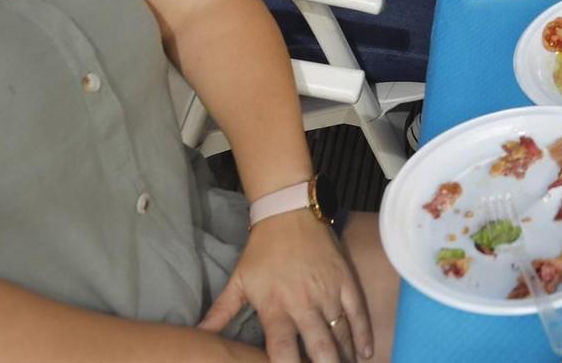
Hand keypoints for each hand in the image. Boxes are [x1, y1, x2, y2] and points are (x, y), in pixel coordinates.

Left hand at [196, 208, 371, 362]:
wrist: (288, 212)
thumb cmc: (261, 250)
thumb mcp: (238, 281)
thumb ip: (221, 313)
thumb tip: (197, 334)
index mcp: (275, 307)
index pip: (282, 348)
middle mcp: (303, 303)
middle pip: (319, 346)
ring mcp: (328, 291)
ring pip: (341, 333)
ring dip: (344, 355)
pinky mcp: (345, 280)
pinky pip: (358, 312)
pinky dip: (363, 333)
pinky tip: (364, 352)